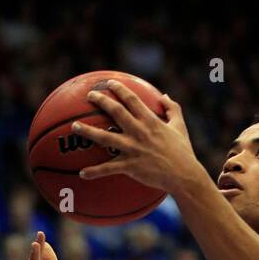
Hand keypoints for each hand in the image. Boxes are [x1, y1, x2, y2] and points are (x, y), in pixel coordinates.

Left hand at [76, 81, 197, 193]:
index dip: (119, 89)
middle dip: (101, 101)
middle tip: (89, 96)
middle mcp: (139, 132)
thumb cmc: (183, 152)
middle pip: (115, 111)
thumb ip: (172, 108)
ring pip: (105, 138)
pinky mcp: (130, 166)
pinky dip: (95, 172)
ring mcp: (133, 149)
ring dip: (88, 132)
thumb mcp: (180, 127)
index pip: (131, 99)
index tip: (109, 83)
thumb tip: (164, 95)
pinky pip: (109, 169)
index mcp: (150, 121)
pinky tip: (82, 174)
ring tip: (74, 127)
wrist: (184, 176)